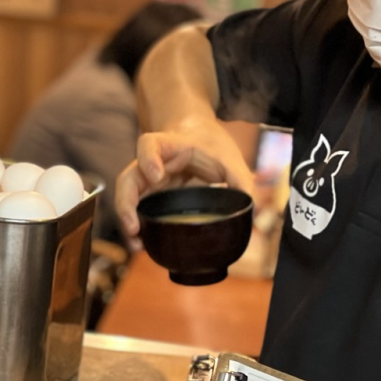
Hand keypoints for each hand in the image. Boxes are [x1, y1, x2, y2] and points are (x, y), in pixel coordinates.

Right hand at [115, 118, 254, 245]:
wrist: (197, 135)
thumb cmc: (210, 144)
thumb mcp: (229, 157)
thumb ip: (241, 180)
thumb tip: (253, 211)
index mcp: (171, 145)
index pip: (150, 145)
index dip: (149, 158)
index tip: (157, 175)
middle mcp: (152, 163)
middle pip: (128, 178)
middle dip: (126, 203)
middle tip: (134, 226)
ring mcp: (148, 180)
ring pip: (127, 197)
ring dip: (128, 220)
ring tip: (137, 243)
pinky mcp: (151, 194)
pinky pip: (138, 209)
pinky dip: (138, 226)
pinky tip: (143, 244)